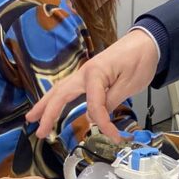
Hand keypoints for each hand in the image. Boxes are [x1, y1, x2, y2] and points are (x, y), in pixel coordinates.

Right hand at [27, 28, 158, 138]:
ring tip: (32, 119)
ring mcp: (85, 73)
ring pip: (60, 90)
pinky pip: (69, 89)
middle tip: (40, 132)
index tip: (115, 136)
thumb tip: (96, 118)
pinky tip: (52, 107)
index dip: (103, 124)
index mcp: (95, 74)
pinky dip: (57, 99)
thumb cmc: (140, 60)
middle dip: (48, 113)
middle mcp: (84, 72)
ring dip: (45, 105)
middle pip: (60, 94)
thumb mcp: (130, 84)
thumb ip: (111, 101)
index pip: (94, 106)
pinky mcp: (89, 76)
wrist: (146, 41)